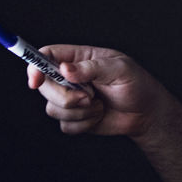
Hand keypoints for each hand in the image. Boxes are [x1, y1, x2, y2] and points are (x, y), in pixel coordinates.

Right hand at [27, 45, 181, 137]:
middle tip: (89, 96)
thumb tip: (65, 69)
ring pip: (52, 108)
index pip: (46, 55)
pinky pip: (64, 125)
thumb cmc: (137, 85)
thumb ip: (92, 68)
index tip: (36, 81)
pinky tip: (99, 116)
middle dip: (64, 96)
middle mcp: (70, 77)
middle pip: (44, 85)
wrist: (146, 113)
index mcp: (79, 58)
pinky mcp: (74, 118)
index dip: (35, 67)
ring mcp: (70, 98)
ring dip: (79, 111)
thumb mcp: (120, 69)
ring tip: (100, 105)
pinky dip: (84, 124)